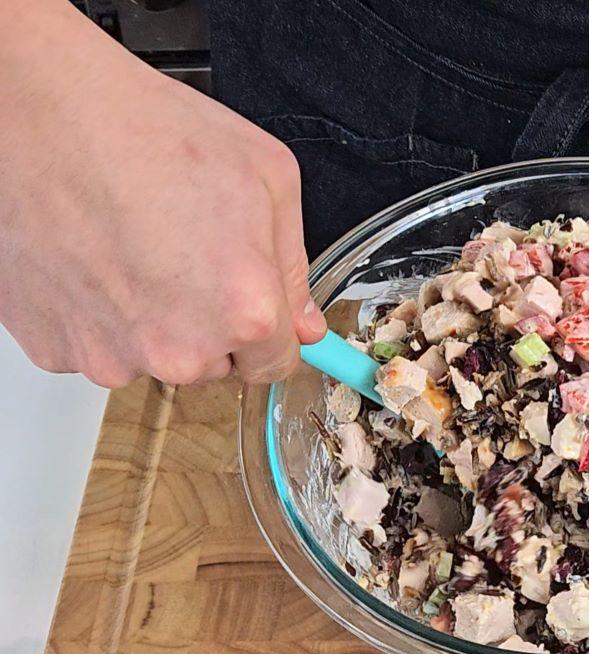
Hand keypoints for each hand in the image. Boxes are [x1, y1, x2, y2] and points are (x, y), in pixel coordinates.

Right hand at [0, 1, 324, 388]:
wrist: (45, 112)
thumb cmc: (146, 131)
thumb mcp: (268, 179)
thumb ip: (293, 266)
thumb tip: (303, 320)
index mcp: (243, 313)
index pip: (275, 365)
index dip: (270, 332)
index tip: (258, 315)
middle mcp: (178, 350)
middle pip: (213, 365)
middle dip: (210, 322)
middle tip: (186, 254)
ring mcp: (111, 355)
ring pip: (152, 357)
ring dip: (153, 320)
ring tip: (137, 247)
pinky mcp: (54, 348)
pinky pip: (97, 345)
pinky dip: (99, 314)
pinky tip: (99, 258)